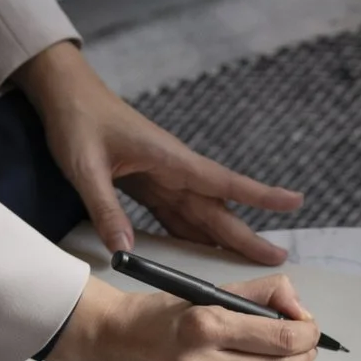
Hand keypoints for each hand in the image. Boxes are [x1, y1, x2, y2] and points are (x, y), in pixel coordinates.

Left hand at [15, 41, 303, 264]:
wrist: (66, 95)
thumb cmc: (77, 121)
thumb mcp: (85, 167)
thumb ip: (105, 209)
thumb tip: (124, 250)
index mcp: (168, 159)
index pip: (222, 181)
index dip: (259, 194)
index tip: (294, 201)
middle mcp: (174, 169)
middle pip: (217, 208)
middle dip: (247, 234)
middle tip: (279, 259)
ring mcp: (164, 177)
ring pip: (200, 214)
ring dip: (224, 238)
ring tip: (249, 265)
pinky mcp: (149, 184)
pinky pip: (176, 215)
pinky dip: (192, 235)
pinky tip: (203, 255)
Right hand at [47, 274, 318, 360]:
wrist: (105, 344)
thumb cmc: (156, 316)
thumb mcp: (204, 292)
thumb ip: (257, 293)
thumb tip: (299, 309)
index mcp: (203, 326)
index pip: (281, 336)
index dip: (308, 332)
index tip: (309, 328)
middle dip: (304, 356)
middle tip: (303, 346)